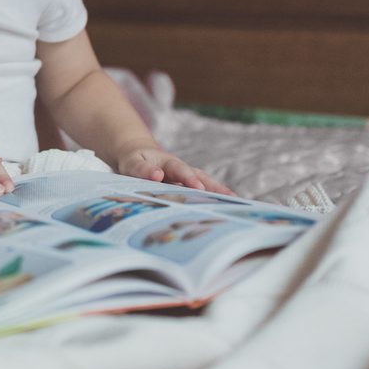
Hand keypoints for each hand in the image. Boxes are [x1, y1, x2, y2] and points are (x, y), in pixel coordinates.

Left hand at [115, 144, 233, 194]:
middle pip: (200, 176)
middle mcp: (182, 170)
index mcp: (168, 163)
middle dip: (212, 187)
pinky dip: (214, 200)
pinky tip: (227, 211)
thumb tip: (157, 174)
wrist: (138, 157)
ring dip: (218, 193)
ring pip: (205, 184)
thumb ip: (142, 169)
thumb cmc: (135, 162)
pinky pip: (202, 193)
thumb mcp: (132, 163)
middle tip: (228, 198)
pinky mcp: (187, 188)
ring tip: (235, 204)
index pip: (179, 170)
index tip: (197, 186)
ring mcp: (186, 179)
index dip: (188, 178)